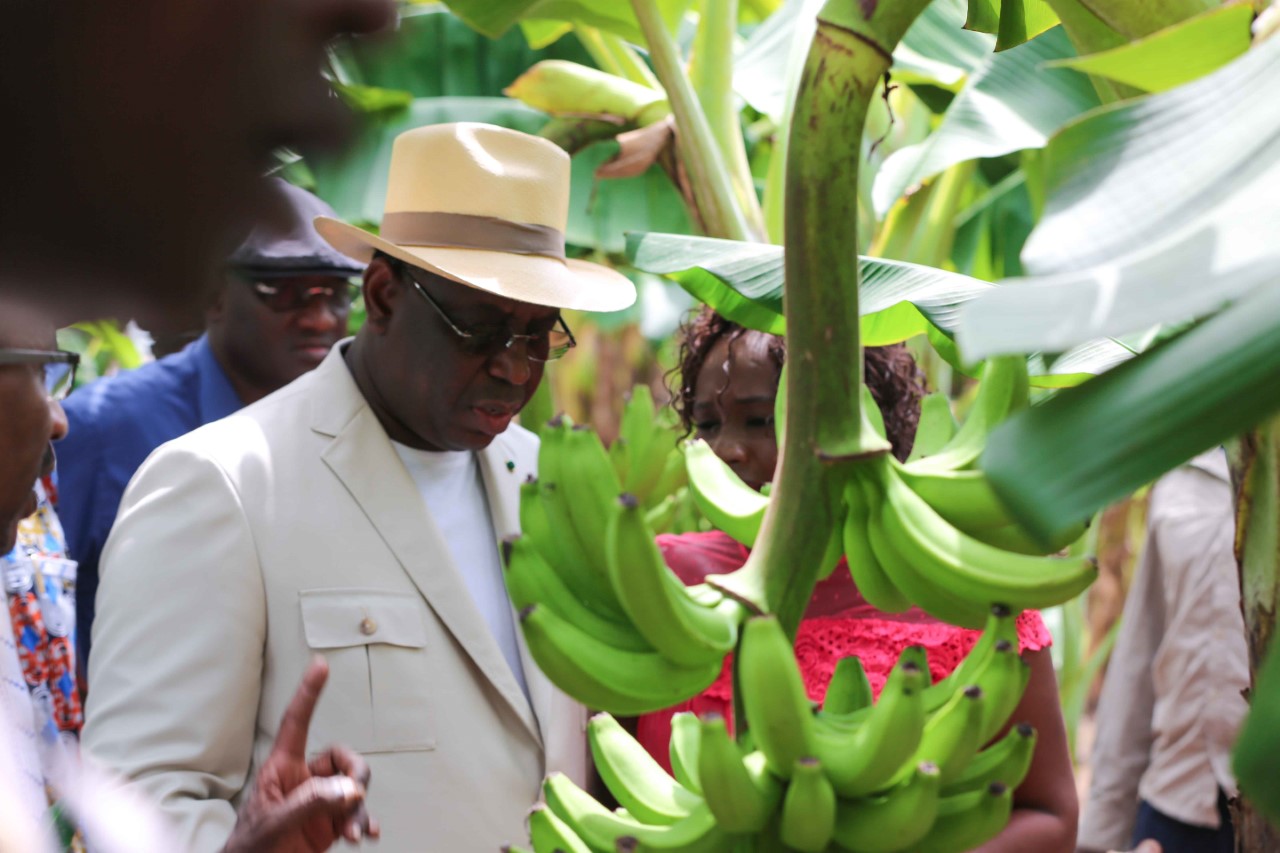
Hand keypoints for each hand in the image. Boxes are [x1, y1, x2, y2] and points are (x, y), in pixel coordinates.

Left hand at [223, 657, 379, 851]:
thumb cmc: (250, 851)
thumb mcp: (275, 824)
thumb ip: (311, 803)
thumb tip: (348, 788)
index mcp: (281, 770)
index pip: (297, 723)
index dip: (308, 694)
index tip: (320, 668)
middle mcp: (303, 781)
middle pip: (342, 759)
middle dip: (355, 775)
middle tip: (354, 797)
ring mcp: (318, 803)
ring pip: (353, 788)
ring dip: (359, 808)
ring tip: (356, 832)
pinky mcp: (329, 824)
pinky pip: (357, 813)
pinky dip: (365, 821)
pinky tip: (367, 833)